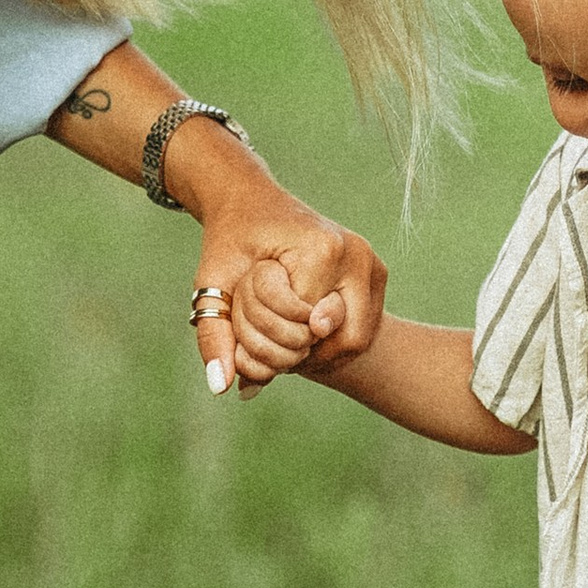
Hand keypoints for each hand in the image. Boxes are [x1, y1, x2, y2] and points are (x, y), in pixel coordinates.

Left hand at [174, 134, 385, 399]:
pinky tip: (304, 327)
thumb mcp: (212, 284)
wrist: (250, 200)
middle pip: (344, 341)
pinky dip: (334, 339)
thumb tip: (223, 387)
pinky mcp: (376, 272)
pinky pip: (364, 327)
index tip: (253, 328)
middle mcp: (356, 254)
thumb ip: (214, 335)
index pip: (309, 330)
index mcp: (322, 250)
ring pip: (358, 339)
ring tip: (287, 333)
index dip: (280, 343)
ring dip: (322, 351)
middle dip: (306, 353)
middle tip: (273, 339)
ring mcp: (372, 262)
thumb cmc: (230, 240)